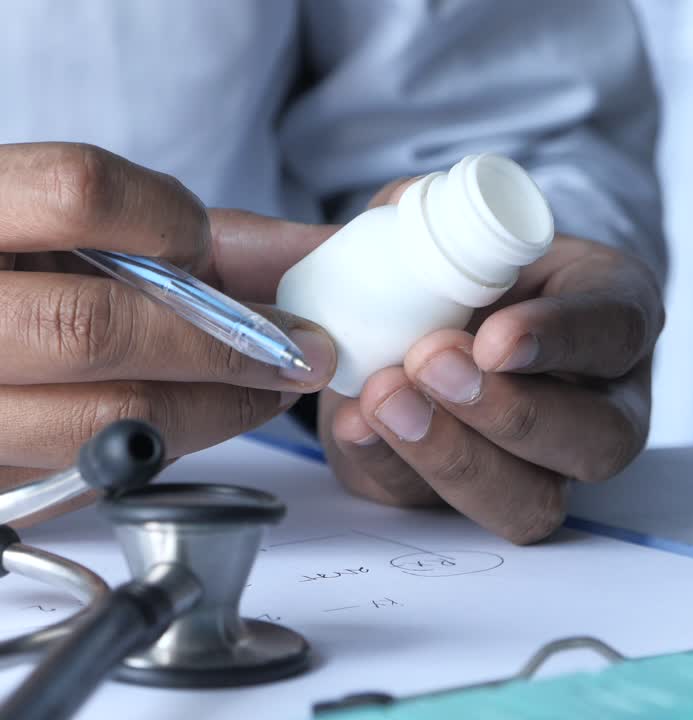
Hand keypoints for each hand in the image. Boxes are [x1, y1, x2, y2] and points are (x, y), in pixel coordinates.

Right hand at [0, 142, 338, 521]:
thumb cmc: (15, 265)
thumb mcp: (71, 224)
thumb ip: (185, 227)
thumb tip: (319, 250)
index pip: (79, 191)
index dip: (165, 219)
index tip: (203, 246)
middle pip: (95, 327)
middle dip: (224, 345)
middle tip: (299, 351)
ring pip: (99, 420)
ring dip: (211, 410)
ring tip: (263, 390)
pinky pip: (86, 475)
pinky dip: (158, 449)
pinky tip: (190, 421)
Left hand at [318, 181, 663, 543]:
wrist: (420, 314)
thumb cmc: (460, 260)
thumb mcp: (457, 215)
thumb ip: (438, 214)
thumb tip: (402, 219)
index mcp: (617, 316)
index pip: (619, 332)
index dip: (564, 339)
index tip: (496, 338)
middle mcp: (603, 405)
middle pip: (600, 441)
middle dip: (513, 414)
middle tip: (432, 364)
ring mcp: (547, 468)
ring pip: (533, 504)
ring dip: (455, 457)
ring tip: (384, 399)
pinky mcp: (473, 501)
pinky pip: (443, 514)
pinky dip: (391, 469)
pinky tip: (355, 425)